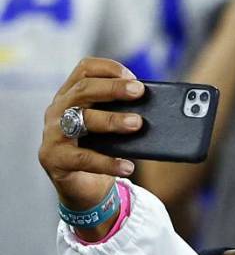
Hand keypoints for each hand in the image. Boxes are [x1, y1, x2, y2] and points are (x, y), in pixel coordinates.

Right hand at [39, 57, 146, 238]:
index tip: (134, 77)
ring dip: (112, 120)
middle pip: (84, 90)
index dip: (109, 69)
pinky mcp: (55, 158)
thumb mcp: (112, 127)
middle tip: (140, 92)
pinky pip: (84, 158)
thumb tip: (161, 109)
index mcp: (72, 95)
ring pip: (81, 120)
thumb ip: (126, 113)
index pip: (85, 70)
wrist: (81, 185)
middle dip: (114, 89)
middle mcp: (58, 109)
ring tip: (137, 124)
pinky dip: (108, 162)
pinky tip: (128, 166)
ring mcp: (53, 133)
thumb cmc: (100, 149)